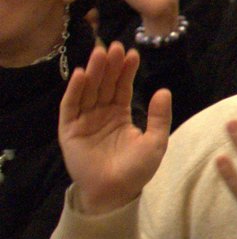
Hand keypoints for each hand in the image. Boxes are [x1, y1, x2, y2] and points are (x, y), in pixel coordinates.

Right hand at [58, 43, 172, 214]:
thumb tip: (164, 90)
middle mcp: (100, 114)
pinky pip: (71, 106)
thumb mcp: (155, 141)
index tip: (133, 53)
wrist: (116, 192)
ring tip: (100, 53)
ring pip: (88, 90)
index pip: (122, 87)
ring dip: (93, 72)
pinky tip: (81, 74)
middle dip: (109, 65)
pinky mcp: (70, 130)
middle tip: (115, 46)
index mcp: (120, 114)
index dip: (126, 71)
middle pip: (104, 84)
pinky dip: (74, 90)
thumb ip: (159, 117)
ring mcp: (84, 120)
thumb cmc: (136, 170)